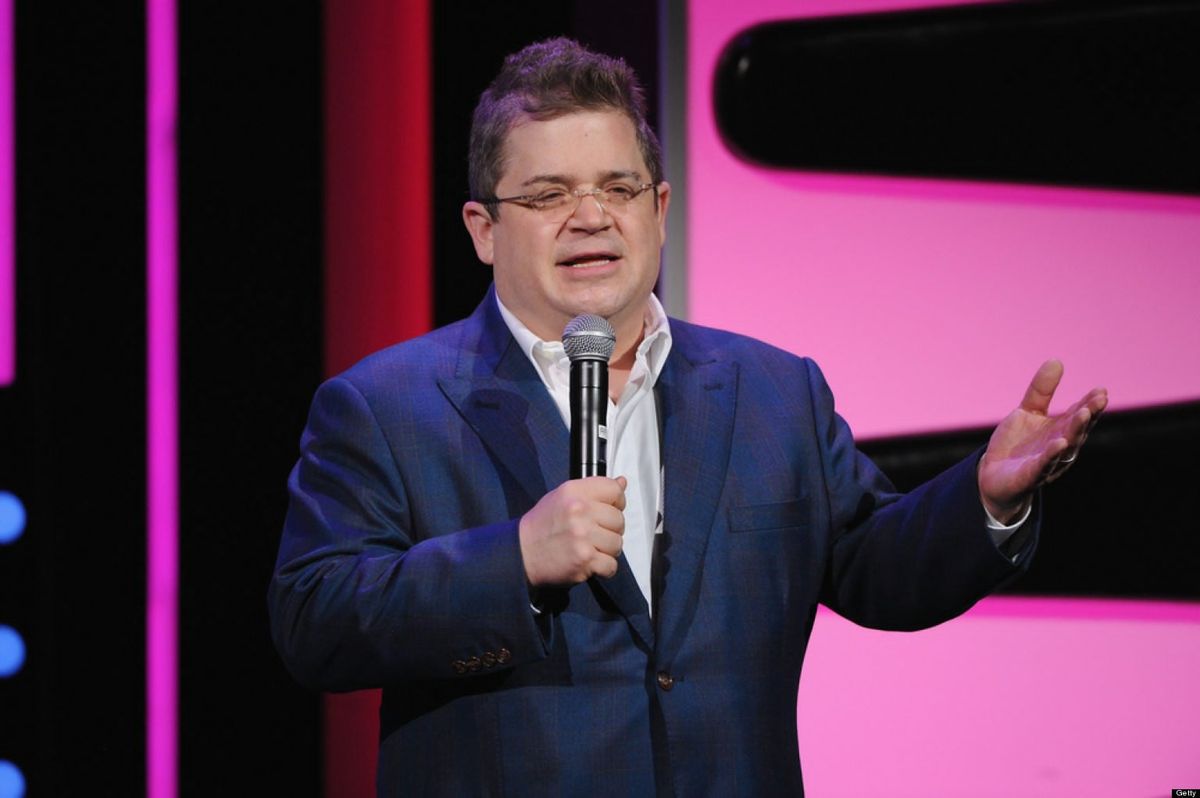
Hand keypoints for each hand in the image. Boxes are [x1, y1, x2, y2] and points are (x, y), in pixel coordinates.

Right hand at [518, 476, 626, 586]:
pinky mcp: (585, 559)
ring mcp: (583, 536)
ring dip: (607, 550)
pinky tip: (590, 562)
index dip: (617, 502)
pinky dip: (603, 568)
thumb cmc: (543, 525)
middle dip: (610, 530)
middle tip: (594, 534)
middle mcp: (580, 511)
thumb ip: (593, 490)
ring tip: (590, 548)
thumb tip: (622, 482)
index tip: (609, 509)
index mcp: (575, 491)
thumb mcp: (563, 497)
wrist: (521, 553)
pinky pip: (611, 565)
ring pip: (617, 543)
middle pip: (619, 520)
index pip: (615, 490)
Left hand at [979, 360, 1107, 522]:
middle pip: (1077, 430)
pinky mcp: (1030, 476)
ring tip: (1084, 413)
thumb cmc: (1017, 445)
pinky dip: (1051, 454)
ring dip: (1075, 431)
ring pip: (1065, 447)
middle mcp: (1059, 447)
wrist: (993, 476)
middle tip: (1100, 399)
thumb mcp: (1027, 412)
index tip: (1101, 390)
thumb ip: (1041, 391)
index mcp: (1061, 431)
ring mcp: (1047, 463)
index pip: (1079, 415)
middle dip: (1088, 415)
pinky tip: (1059, 442)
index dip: (1090, 404)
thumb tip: (1056, 360)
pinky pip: (1043, 465)